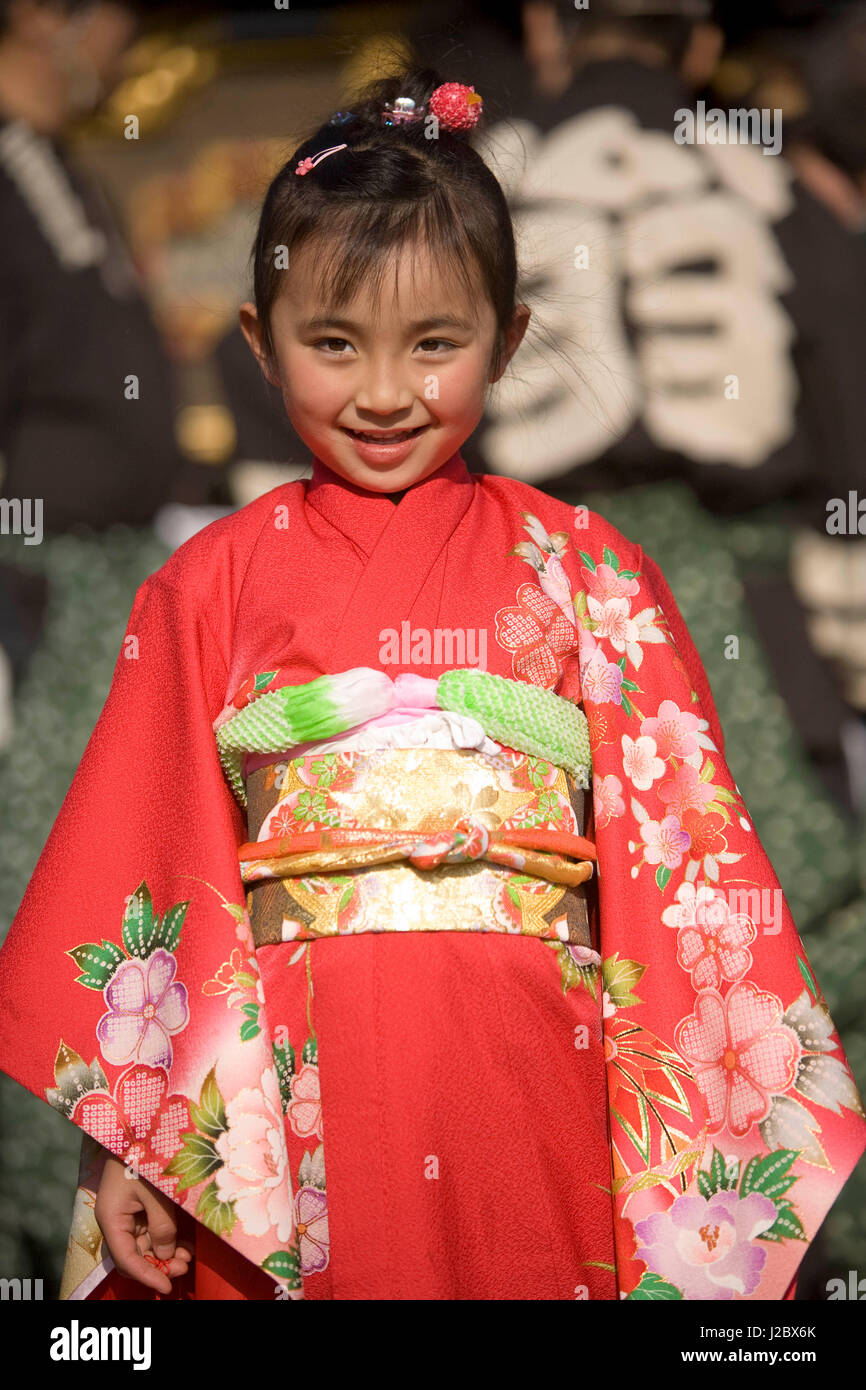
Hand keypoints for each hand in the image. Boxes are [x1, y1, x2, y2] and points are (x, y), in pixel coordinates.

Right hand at [94, 1152, 192, 1294]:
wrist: (139, 1125)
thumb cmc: (144, 1155)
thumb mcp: (156, 1192)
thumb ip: (161, 1225)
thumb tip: (165, 1253)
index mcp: (112, 1218)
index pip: (126, 1259)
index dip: (147, 1275)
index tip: (167, 1286)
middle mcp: (116, 1220)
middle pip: (134, 1255)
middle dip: (158, 1266)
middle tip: (184, 1268)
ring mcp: (128, 1213)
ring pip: (144, 1245)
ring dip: (165, 1254)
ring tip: (188, 1258)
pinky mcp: (139, 1205)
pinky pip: (151, 1231)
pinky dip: (167, 1239)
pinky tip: (185, 1244)